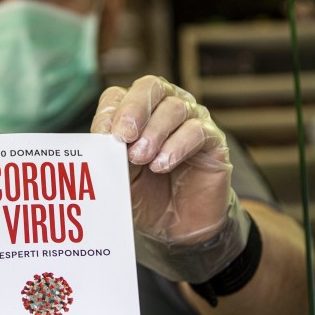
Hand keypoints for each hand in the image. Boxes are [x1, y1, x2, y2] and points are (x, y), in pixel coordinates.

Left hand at [91, 75, 246, 281]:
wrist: (179, 227)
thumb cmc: (146, 194)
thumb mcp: (119, 177)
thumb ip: (110, 157)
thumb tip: (101, 140)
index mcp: (136, 112)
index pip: (119, 95)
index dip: (110, 111)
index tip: (102, 136)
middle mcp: (165, 107)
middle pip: (150, 87)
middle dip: (133, 109)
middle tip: (123, 135)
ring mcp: (192, 120)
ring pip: (174, 107)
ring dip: (154, 132)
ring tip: (141, 158)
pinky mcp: (213, 140)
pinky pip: (198, 131)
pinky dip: (177, 146)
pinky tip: (162, 165)